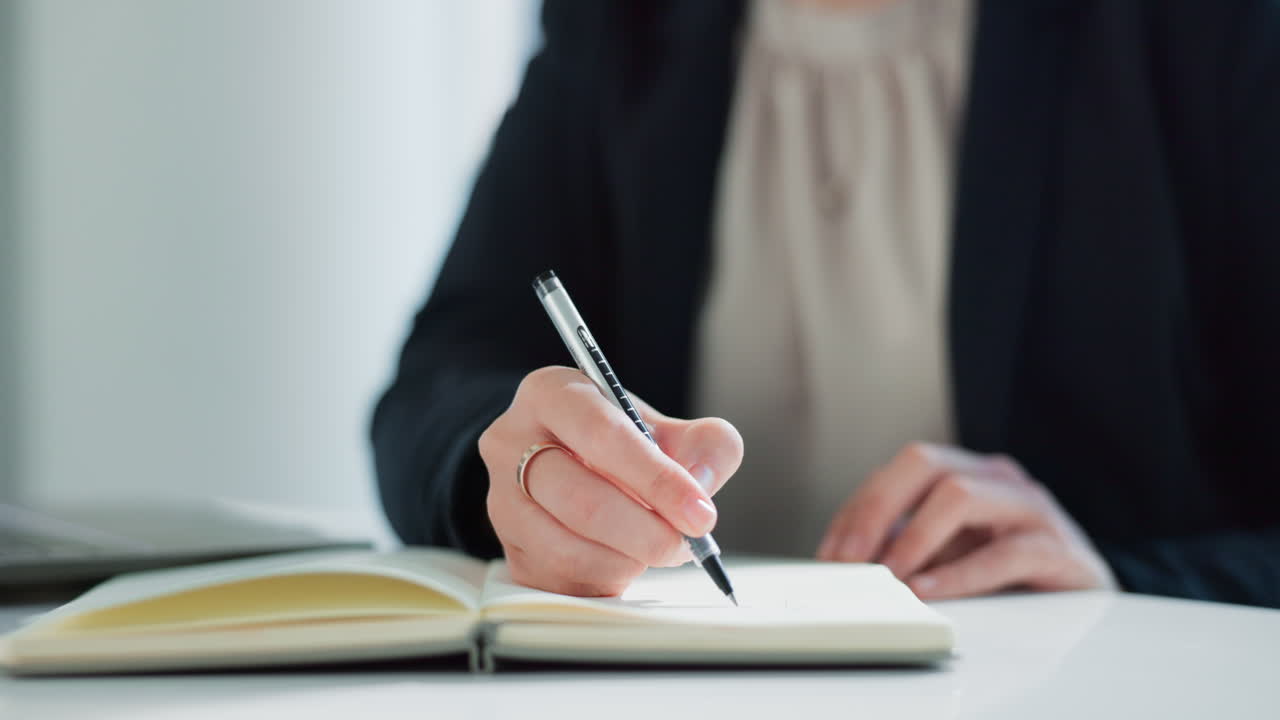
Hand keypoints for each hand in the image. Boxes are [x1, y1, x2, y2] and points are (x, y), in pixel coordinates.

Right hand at [479, 366, 743, 596]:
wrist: (574, 467)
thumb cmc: (621, 445)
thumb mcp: (668, 428)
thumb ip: (704, 445)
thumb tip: (701, 483)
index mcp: (551, 394)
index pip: (603, 435)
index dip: (657, 478)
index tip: (700, 513)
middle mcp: (512, 442)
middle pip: (581, 500)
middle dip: (646, 532)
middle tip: (686, 544)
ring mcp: (502, 500)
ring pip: (566, 548)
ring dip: (627, 560)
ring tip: (656, 549)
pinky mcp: (509, 551)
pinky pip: (560, 582)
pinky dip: (606, 581)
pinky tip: (626, 563)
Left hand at [817, 443, 1115, 599]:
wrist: (1090, 599)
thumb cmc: (1010, 572)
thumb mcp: (946, 553)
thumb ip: (904, 547)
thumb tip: (843, 563)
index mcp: (965, 472)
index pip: (899, 471)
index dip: (858, 509)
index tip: (830, 554)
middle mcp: (996, 478)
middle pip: (924, 463)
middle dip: (876, 509)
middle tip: (850, 559)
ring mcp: (1030, 508)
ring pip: (960, 496)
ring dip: (913, 538)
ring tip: (888, 578)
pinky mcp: (1059, 550)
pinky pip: (1005, 552)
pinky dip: (959, 574)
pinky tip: (928, 592)